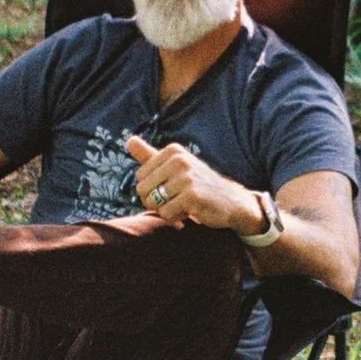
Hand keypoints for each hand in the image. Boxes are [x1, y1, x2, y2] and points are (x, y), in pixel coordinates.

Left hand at [125, 135, 260, 232]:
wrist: (232, 202)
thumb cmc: (199, 185)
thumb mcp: (175, 166)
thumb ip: (150, 156)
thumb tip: (128, 141)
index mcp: (172, 151)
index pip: (139, 176)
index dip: (151, 189)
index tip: (170, 189)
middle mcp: (178, 160)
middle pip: (142, 190)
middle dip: (155, 202)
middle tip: (175, 200)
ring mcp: (185, 177)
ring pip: (153, 203)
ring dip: (166, 210)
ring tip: (184, 205)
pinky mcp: (191, 195)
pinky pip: (166, 213)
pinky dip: (175, 218)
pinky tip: (190, 211)